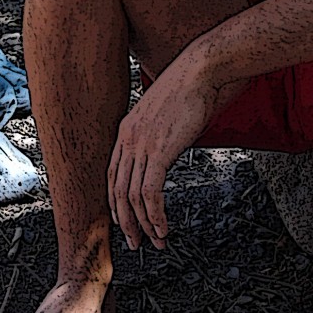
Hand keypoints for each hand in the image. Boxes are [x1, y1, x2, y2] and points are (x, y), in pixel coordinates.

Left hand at [108, 46, 237, 250]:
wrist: (200, 70)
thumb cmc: (190, 87)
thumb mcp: (165, 113)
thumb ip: (159, 134)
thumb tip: (166, 150)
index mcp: (126, 129)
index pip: (112, 174)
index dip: (117, 202)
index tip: (125, 219)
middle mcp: (128, 138)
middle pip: (117, 190)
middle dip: (126, 221)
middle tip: (136, 242)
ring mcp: (141, 144)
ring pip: (132, 196)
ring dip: (144, 224)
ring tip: (156, 242)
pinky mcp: (159, 150)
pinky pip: (150, 193)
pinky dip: (155, 215)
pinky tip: (164, 228)